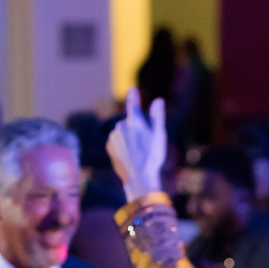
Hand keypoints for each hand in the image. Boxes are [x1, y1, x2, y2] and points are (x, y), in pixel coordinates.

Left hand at [106, 88, 166, 204]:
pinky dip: (122, 145)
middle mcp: (121, 127)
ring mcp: (113, 137)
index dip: (134, 96)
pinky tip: (129, 155)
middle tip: (145, 144)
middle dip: (136, 129)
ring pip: (122, 132)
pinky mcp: (109, 146)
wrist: (138, 178)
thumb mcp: (159, 136)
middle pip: (130, 123)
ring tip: (137, 152)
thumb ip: (157, 117)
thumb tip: (158, 100)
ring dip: (129, 138)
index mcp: (135, 123)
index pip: (133, 105)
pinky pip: (116, 141)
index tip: (132, 89)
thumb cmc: (152, 157)